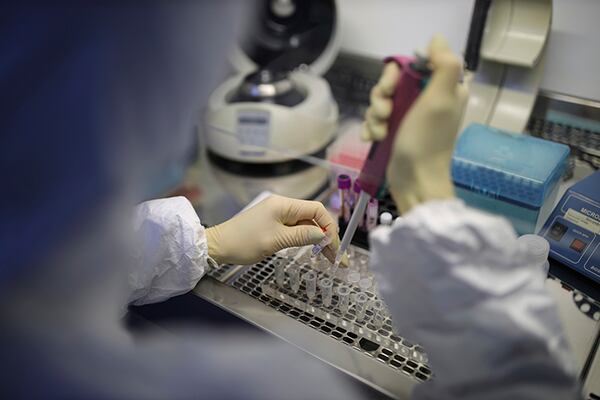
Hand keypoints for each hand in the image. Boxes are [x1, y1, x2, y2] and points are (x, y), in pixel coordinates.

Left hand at [205, 195, 338, 264]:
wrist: (218, 246)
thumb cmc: (244, 242)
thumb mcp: (275, 241)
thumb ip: (301, 236)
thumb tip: (323, 235)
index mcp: (284, 205)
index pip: (316, 210)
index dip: (329, 226)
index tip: (334, 245)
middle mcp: (283, 206)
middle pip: (313, 219)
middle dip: (328, 237)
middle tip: (338, 258)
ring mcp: (278, 216)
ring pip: (306, 226)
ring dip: (319, 241)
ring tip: (331, 259)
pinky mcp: (274, 224)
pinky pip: (296, 230)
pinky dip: (307, 241)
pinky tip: (315, 251)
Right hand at [361, 35, 467, 213]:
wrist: (415, 181)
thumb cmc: (427, 141)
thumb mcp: (440, 99)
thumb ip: (443, 65)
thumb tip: (436, 40)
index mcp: (442, 88)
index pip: (414, 64)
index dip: (396, 72)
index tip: (390, 86)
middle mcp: (426, 100)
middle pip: (392, 82)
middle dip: (381, 97)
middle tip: (384, 113)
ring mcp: (409, 117)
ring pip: (381, 101)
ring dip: (374, 116)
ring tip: (380, 132)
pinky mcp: (395, 132)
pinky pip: (375, 120)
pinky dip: (370, 128)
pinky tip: (371, 139)